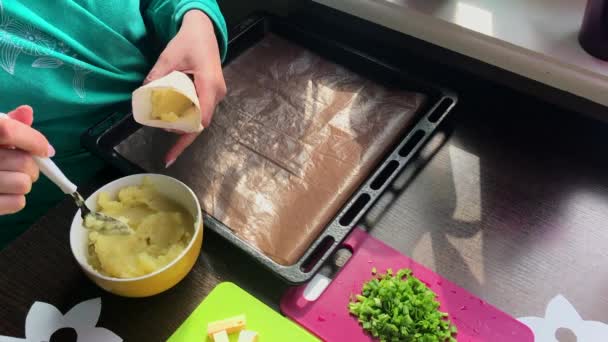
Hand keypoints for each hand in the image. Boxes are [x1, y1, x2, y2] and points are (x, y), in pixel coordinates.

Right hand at [0, 106, 53, 214]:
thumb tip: (27, 112)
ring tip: (10, 179)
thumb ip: (7, 123)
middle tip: (22, 167)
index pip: (8, 130)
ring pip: (23, 184)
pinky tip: (4, 193)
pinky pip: (18, 203)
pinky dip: (16, 199)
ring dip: (23, 182)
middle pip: (24, 162)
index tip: (44, 150)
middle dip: (31, 166)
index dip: (34, 140)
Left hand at [145, 10, 226, 167]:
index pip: (201, 118)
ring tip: (161, 123)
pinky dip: (187, 117)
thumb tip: (143, 95)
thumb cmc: (189, 41)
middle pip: (200, 121)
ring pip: (200, 117)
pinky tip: (173, 119)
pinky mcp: (212, 94)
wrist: (203, 31)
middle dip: (180, 131)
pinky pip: (200, 110)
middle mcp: (217, 93)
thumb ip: (157, 75)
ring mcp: (216, 95)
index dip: (186, 135)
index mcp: (210, 84)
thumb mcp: (168, 56)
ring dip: (182, 124)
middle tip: (157, 129)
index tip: (172, 150)